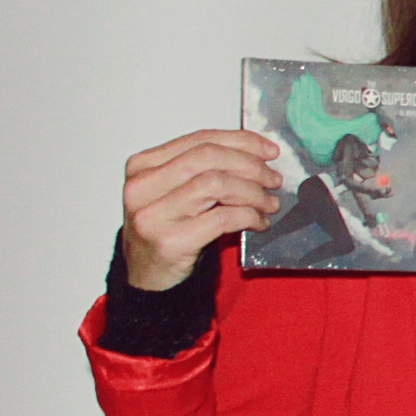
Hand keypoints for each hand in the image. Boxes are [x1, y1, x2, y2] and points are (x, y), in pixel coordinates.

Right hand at [123, 130, 282, 289]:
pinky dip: (249, 217)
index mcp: (143, 165)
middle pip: (208, 158)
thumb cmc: (169, 230)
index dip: (241, 141)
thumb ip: (207, 170)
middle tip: (274, 180)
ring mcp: (152, 215)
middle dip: (250, 166)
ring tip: (269, 204)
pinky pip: (222, 218)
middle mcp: (141, 186)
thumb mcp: (179, 192)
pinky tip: (259, 223)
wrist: (148, 275)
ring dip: (253, 193)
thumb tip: (259, 156)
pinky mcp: (170, 242)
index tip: (270, 151)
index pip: (200, 140)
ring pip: (216, 184)